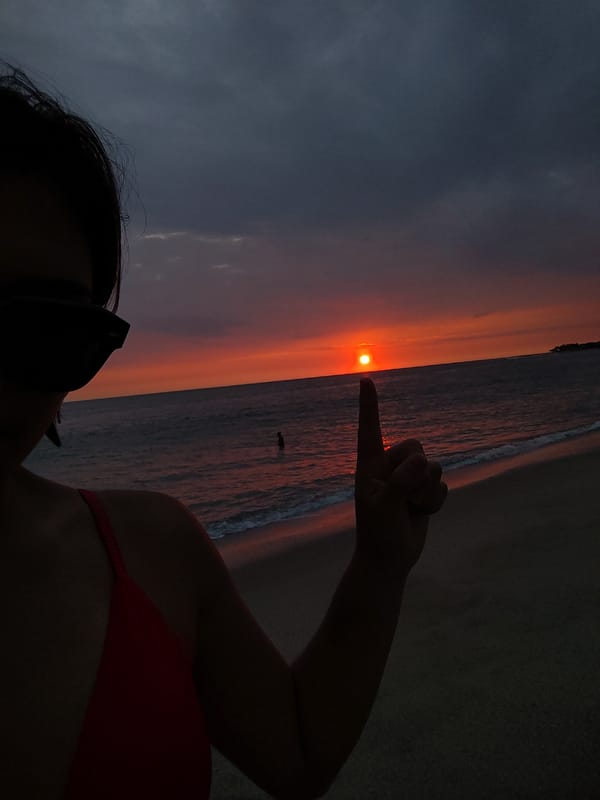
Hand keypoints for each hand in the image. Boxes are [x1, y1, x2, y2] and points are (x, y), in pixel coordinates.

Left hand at [354, 378, 446, 577]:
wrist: (389, 560)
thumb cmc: (379, 533)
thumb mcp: (386, 507)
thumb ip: (402, 482)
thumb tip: (423, 462)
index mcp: (370, 465)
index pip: (370, 430)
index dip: (369, 405)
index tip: (365, 379)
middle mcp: (389, 466)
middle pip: (415, 446)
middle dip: (417, 472)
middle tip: (404, 498)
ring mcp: (408, 478)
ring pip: (433, 467)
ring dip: (427, 492)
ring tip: (411, 509)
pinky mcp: (424, 490)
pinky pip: (442, 485)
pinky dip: (435, 502)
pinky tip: (421, 514)